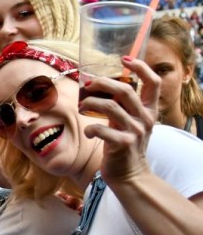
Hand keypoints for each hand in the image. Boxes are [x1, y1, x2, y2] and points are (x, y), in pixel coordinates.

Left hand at [81, 56, 158, 184]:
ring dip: (90, 104)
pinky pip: (101, 129)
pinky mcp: (123, 144)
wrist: (130, 175)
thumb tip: (101, 86)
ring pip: (109, 107)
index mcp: (149, 111)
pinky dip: (90, 129)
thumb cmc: (124, 145)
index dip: (141, 67)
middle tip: (87, 85)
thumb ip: (122, 106)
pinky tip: (88, 133)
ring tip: (82, 108)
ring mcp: (135, 132)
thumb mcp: (129, 122)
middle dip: (102, 83)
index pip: (153, 82)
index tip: (124, 59)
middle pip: (124, 90)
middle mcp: (145, 119)